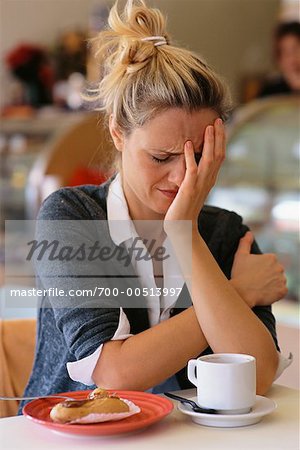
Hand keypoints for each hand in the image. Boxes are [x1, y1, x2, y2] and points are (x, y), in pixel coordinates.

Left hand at [164, 118, 224, 233]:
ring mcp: (199, 185)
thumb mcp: (194, 190)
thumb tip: (195, 165)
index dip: (220, 141)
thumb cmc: (185, 209)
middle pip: (218, 155)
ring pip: (208, 160)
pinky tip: (186, 145)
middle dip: (218, 137)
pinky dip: (189, 156)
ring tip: (208, 127)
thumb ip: (196, 177)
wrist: (182, 228)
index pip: (219, 156)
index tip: (219, 126)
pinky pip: (191, 170)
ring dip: (208, 142)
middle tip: (218, 119)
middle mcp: (207, 181)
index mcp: (209, 179)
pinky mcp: (188, 189)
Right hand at [230, 231, 287, 307]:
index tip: (252, 273)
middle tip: (255, 280)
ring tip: (259, 287)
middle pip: (274, 271)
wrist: (242, 293)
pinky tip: (264, 292)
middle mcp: (279, 267)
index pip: (268, 263)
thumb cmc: (240, 273)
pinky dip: (275, 292)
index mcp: (271, 257)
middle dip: (267, 275)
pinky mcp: (283, 291)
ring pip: (278, 281)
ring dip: (271, 283)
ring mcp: (282, 280)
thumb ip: (245, 242)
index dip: (259, 268)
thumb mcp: (240, 255)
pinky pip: (281, 291)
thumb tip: (249, 233)